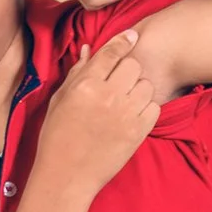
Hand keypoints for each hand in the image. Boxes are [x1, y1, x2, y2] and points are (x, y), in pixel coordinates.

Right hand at [32, 31, 156, 194]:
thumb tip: (89, 49)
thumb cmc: (57, 137)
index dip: (123, 41)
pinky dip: (146, 108)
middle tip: (119, 83)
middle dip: (128, 71)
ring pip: (146, 85)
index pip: (111, 53)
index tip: (132, 36)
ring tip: (124, 102)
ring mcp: (125, 114)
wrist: (66, 175)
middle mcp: (107, 96)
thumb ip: (77, 73)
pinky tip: (132, 115)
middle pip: (133, 66)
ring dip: (138, 89)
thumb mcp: (60, 101)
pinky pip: (154, 107)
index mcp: (85, 86)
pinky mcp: (139, 131)